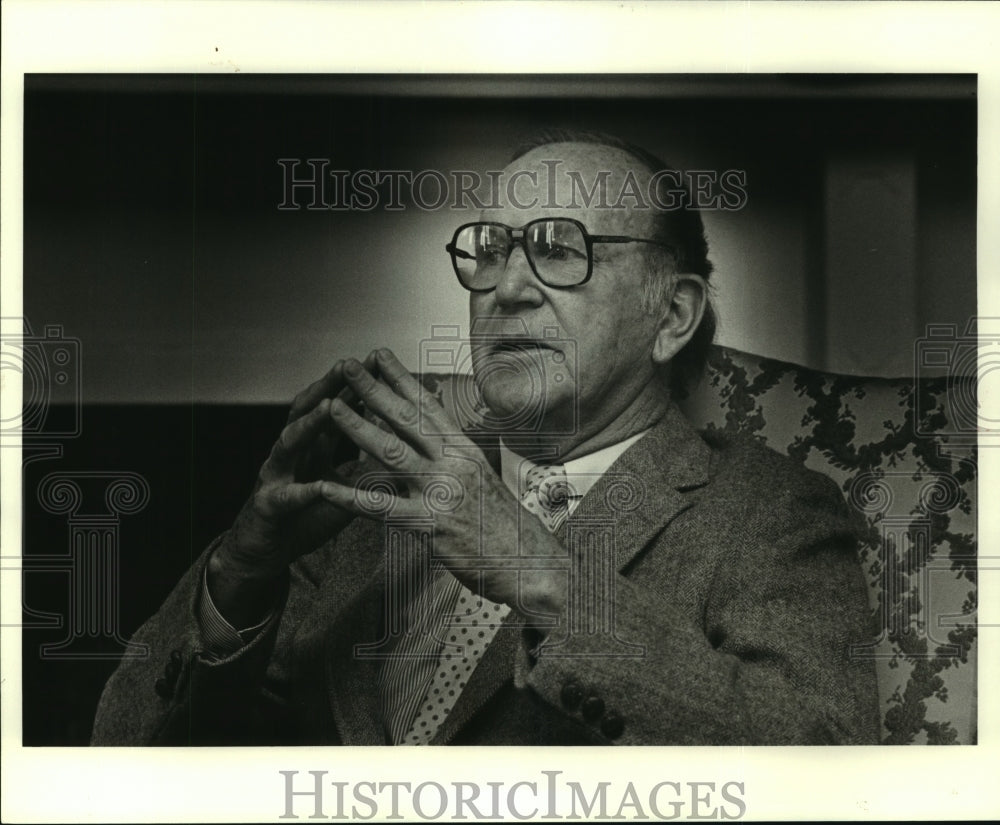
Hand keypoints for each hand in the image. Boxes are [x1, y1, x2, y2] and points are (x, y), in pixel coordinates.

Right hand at [208, 354, 376, 627]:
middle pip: (307, 412)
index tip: (377, 363)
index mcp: (312, 445)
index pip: (333, 407)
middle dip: (328, 386)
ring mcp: (275, 476)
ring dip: (310, 424)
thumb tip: (405, 450)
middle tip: (349, 365)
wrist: (266, 550)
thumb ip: (366, 466)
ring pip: (289, 443)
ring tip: (328, 406)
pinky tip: (318, 486)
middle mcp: (291, 452)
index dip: (354, 385)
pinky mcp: (267, 506)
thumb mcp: (343, 486)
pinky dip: (302, 491)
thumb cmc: (306, 514)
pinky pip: (286, 497)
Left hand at [320, 349, 566, 621]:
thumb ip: (451, 459)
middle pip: (407, 418)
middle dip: (374, 389)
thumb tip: (427, 441)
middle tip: (347, 365)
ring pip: (391, 452)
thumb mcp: (481, 480)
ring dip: (357, 428)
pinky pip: (382, 507)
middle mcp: (453, 463)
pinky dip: (350, 496)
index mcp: (464, 451)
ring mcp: (441, 492)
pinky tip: (324, 487)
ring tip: (330, 408)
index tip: (379, 355)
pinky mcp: (429, 524)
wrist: (530, 562)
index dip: (401, 378)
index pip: (429, 405)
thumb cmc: (504, 526)